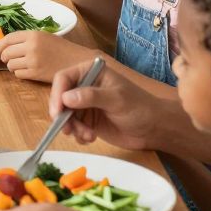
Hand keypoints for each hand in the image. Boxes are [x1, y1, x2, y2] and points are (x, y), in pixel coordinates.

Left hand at [0, 32, 96, 83]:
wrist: (78, 62)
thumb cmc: (63, 49)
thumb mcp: (46, 37)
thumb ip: (28, 39)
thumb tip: (8, 45)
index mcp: (33, 35)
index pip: (8, 39)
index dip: (1, 45)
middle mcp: (31, 47)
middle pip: (7, 53)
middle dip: (5, 57)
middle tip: (9, 59)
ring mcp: (32, 61)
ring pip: (11, 65)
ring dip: (12, 66)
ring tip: (20, 66)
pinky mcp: (35, 74)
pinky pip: (18, 75)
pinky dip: (20, 74)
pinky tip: (27, 72)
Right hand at [47, 58, 165, 152]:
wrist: (154, 129)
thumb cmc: (139, 108)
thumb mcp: (116, 99)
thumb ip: (91, 97)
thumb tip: (66, 98)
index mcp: (91, 72)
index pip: (64, 79)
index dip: (57, 94)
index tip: (57, 112)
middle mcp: (84, 86)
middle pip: (60, 98)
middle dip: (63, 115)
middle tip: (69, 130)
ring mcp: (85, 104)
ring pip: (65, 115)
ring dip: (72, 127)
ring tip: (88, 136)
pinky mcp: (88, 121)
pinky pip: (73, 127)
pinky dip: (78, 134)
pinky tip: (90, 138)